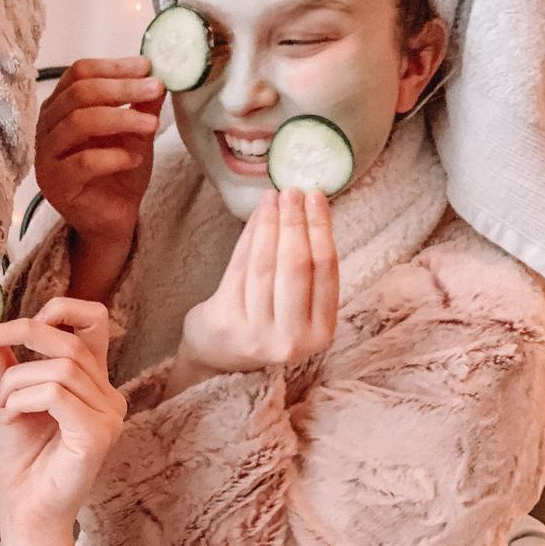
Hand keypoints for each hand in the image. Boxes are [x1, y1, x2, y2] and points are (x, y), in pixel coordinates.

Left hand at [0, 298, 125, 541]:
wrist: (23, 511)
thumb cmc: (21, 463)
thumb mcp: (9, 403)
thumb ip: (7, 369)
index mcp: (93, 382)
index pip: (94, 321)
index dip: (59, 310)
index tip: (11, 324)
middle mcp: (108, 396)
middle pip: (72, 341)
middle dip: (24, 333)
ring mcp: (108, 417)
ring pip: (61, 369)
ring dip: (17, 380)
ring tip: (0, 404)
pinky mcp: (97, 435)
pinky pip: (57, 395)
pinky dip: (24, 397)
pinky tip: (10, 414)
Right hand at [35, 58, 162, 299]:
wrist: (113, 220)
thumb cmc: (120, 173)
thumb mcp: (137, 132)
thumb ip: (142, 105)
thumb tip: (159, 74)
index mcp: (61, 107)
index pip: (79, 73)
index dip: (113, 66)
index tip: (147, 68)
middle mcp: (47, 126)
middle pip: (79, 93)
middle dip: (122, 88)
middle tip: (155, 89)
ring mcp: (46, 155)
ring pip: (79, 122)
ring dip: (121, 119)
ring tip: (152, 125)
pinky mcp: (55, 184)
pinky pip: (83, 162)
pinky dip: (114, 157)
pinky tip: (135, 158)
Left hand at [171, 189, 338, 392]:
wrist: (219, 354)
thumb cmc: (265, 320)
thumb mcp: (296, 304)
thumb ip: (305, 266)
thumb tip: (304, 204)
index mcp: (320, 333)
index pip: (325, 271)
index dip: (321, 230)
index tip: (317, 197)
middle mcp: (292, 339)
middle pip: (296, 268)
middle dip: (295, 223)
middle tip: (293, 191)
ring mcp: (257, 334)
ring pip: (265, 266)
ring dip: (269, 225)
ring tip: (273, 197)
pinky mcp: (228, 324)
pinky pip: (239, 269)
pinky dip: (248, 238)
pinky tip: (255, 216)